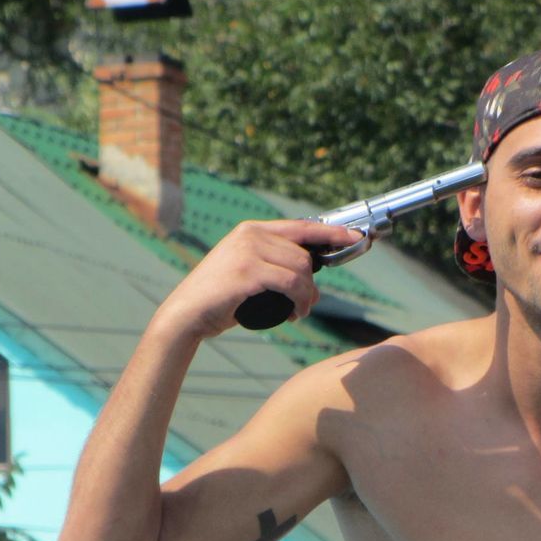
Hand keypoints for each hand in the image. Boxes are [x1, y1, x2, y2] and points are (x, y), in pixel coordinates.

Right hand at [154, 220, 361, 340]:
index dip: (332, 231)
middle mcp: (250, 234)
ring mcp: (248, 251)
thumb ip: (275, 267)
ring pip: (301, 270)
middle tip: (308, 304)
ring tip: (299, 311)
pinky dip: (300, 301)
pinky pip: (291, 284)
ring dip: (307, 296)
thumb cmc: (220, 299)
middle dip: (313, 283)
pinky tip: (295, 314)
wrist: (186, 314)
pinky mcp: (247, 272)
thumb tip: (314, 283)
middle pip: (304, 254)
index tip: (354, 237)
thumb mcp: (248, 272)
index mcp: (252, 230)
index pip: (302, 226)